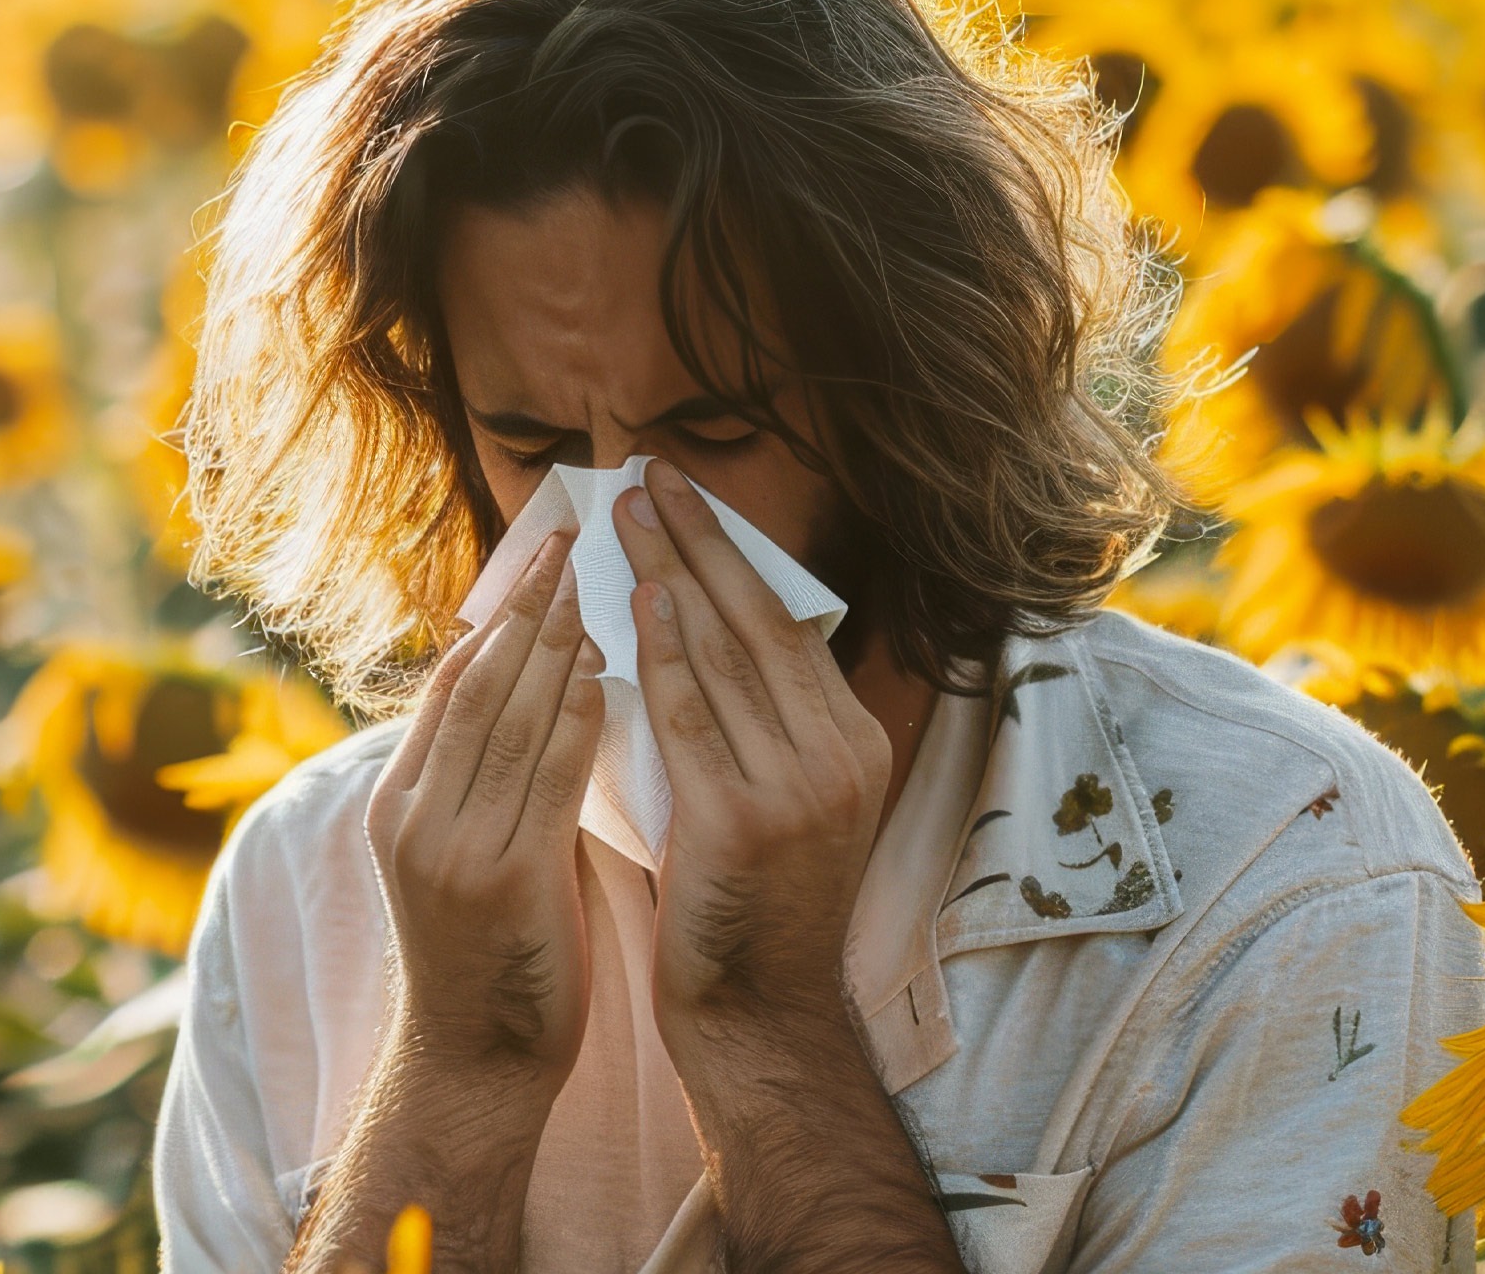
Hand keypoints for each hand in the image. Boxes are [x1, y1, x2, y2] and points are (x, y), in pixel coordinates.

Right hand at [363, 529, 605, 1082]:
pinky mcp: (500, 879)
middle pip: (474, 682)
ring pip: (507, 718)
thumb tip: (546, 691)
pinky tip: (605, 672)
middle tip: (569, 537)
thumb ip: (493, 777)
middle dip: (525, 604)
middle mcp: (413, 813)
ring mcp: (450, 846)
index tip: (540, 557)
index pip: (449, 680)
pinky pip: (544, 778)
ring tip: (593, 583)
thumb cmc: (493, 952)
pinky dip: (574, 718)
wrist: (477, 1062)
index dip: (495, 612)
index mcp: (399, 800)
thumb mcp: (470, 849)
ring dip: (554, 644)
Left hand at [612, 460, 891, 1022]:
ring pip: (727, 654)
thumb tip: (696, 630)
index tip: (689, 499)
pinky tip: (639, 601)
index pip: (788, 625)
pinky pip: (695, 716)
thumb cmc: (749, 903)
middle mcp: (840, 755)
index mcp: (854, 742)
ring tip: (630, 513)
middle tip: (651, 474)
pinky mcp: (745, 821)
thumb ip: (756, 723)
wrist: (758, 1011)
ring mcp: (800, 788)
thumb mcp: (779, 798)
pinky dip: (666, 653)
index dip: (735, 554)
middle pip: (761, 621)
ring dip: (673, 573)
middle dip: (702, 539)